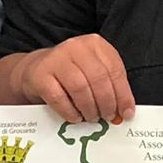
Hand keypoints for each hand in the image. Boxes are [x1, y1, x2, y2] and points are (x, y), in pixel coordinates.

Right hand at [18, 36, 135, 123]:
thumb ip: (110, 87)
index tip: (126, 113)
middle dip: (107, 103)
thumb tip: (124, 111)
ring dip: (89, 108)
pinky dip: (70, 112)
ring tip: (92, 118)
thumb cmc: (71, 74)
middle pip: (98, 78)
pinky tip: (75, 117)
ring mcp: (56, 59)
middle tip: (108, 117)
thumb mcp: (93, 72)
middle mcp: (76, 47)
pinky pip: (59, 98)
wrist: (36, 69)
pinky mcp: (40, 75)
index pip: (115, 70)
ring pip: (80, 87)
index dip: (123, 95)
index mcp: (95, 44)